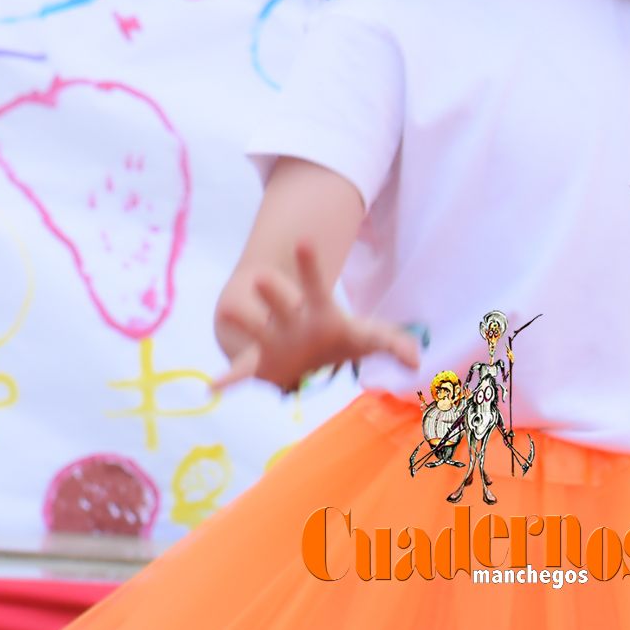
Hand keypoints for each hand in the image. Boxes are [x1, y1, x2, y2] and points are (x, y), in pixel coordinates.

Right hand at [212, 239, 421, 391]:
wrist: (294, 349)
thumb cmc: (334, 338)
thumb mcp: (364, 337)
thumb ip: (391, 342)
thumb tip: (417, 359)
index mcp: (316, 311)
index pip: (316, 285)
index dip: (310, 266)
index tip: (303, 242)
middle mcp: (289, 320)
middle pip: (280, 300)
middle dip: (273, 291)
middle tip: (262, 278)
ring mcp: (270, 339)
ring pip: (254, 325)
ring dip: (244, 321)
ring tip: (229, 313)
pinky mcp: (257, 364)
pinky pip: (240, 372)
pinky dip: (228, 380)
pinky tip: (212, 388)